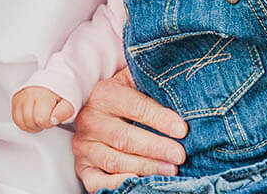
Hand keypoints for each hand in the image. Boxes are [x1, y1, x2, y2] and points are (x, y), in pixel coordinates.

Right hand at [12, 85, 73, 132]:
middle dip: (40, 124)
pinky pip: (16, 119)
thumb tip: (54, 120)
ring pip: (21, 122)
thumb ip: (64, 112)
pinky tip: (33, 118)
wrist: (54, 81)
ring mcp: (20, 96)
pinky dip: (24, 123)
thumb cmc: (61, 93)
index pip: (40, 119)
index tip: (53, 117)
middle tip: (47, 117)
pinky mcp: (15, 99)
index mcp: (43, 94)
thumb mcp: (69, 102)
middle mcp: (29, 93)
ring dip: (31, 125)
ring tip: (40, 117)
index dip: (48, 123)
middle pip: (29, 122)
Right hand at [71, 68, 186, 191]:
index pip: (135, 107)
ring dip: (145, 167)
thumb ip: (153, 84)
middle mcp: (90, 120)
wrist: (98, 111)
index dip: (159, 119)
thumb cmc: (126, 97)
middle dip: (155, 148)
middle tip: (179, 155)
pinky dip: (117, 184)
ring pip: (114, 161)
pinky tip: (139, 182)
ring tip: (170, 169)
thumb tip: (184, 91)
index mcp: (104, 94)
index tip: (182, 130)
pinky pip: (97, 182)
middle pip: (124, 137)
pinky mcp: (83, 168)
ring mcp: (84, 145)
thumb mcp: (135, 83)